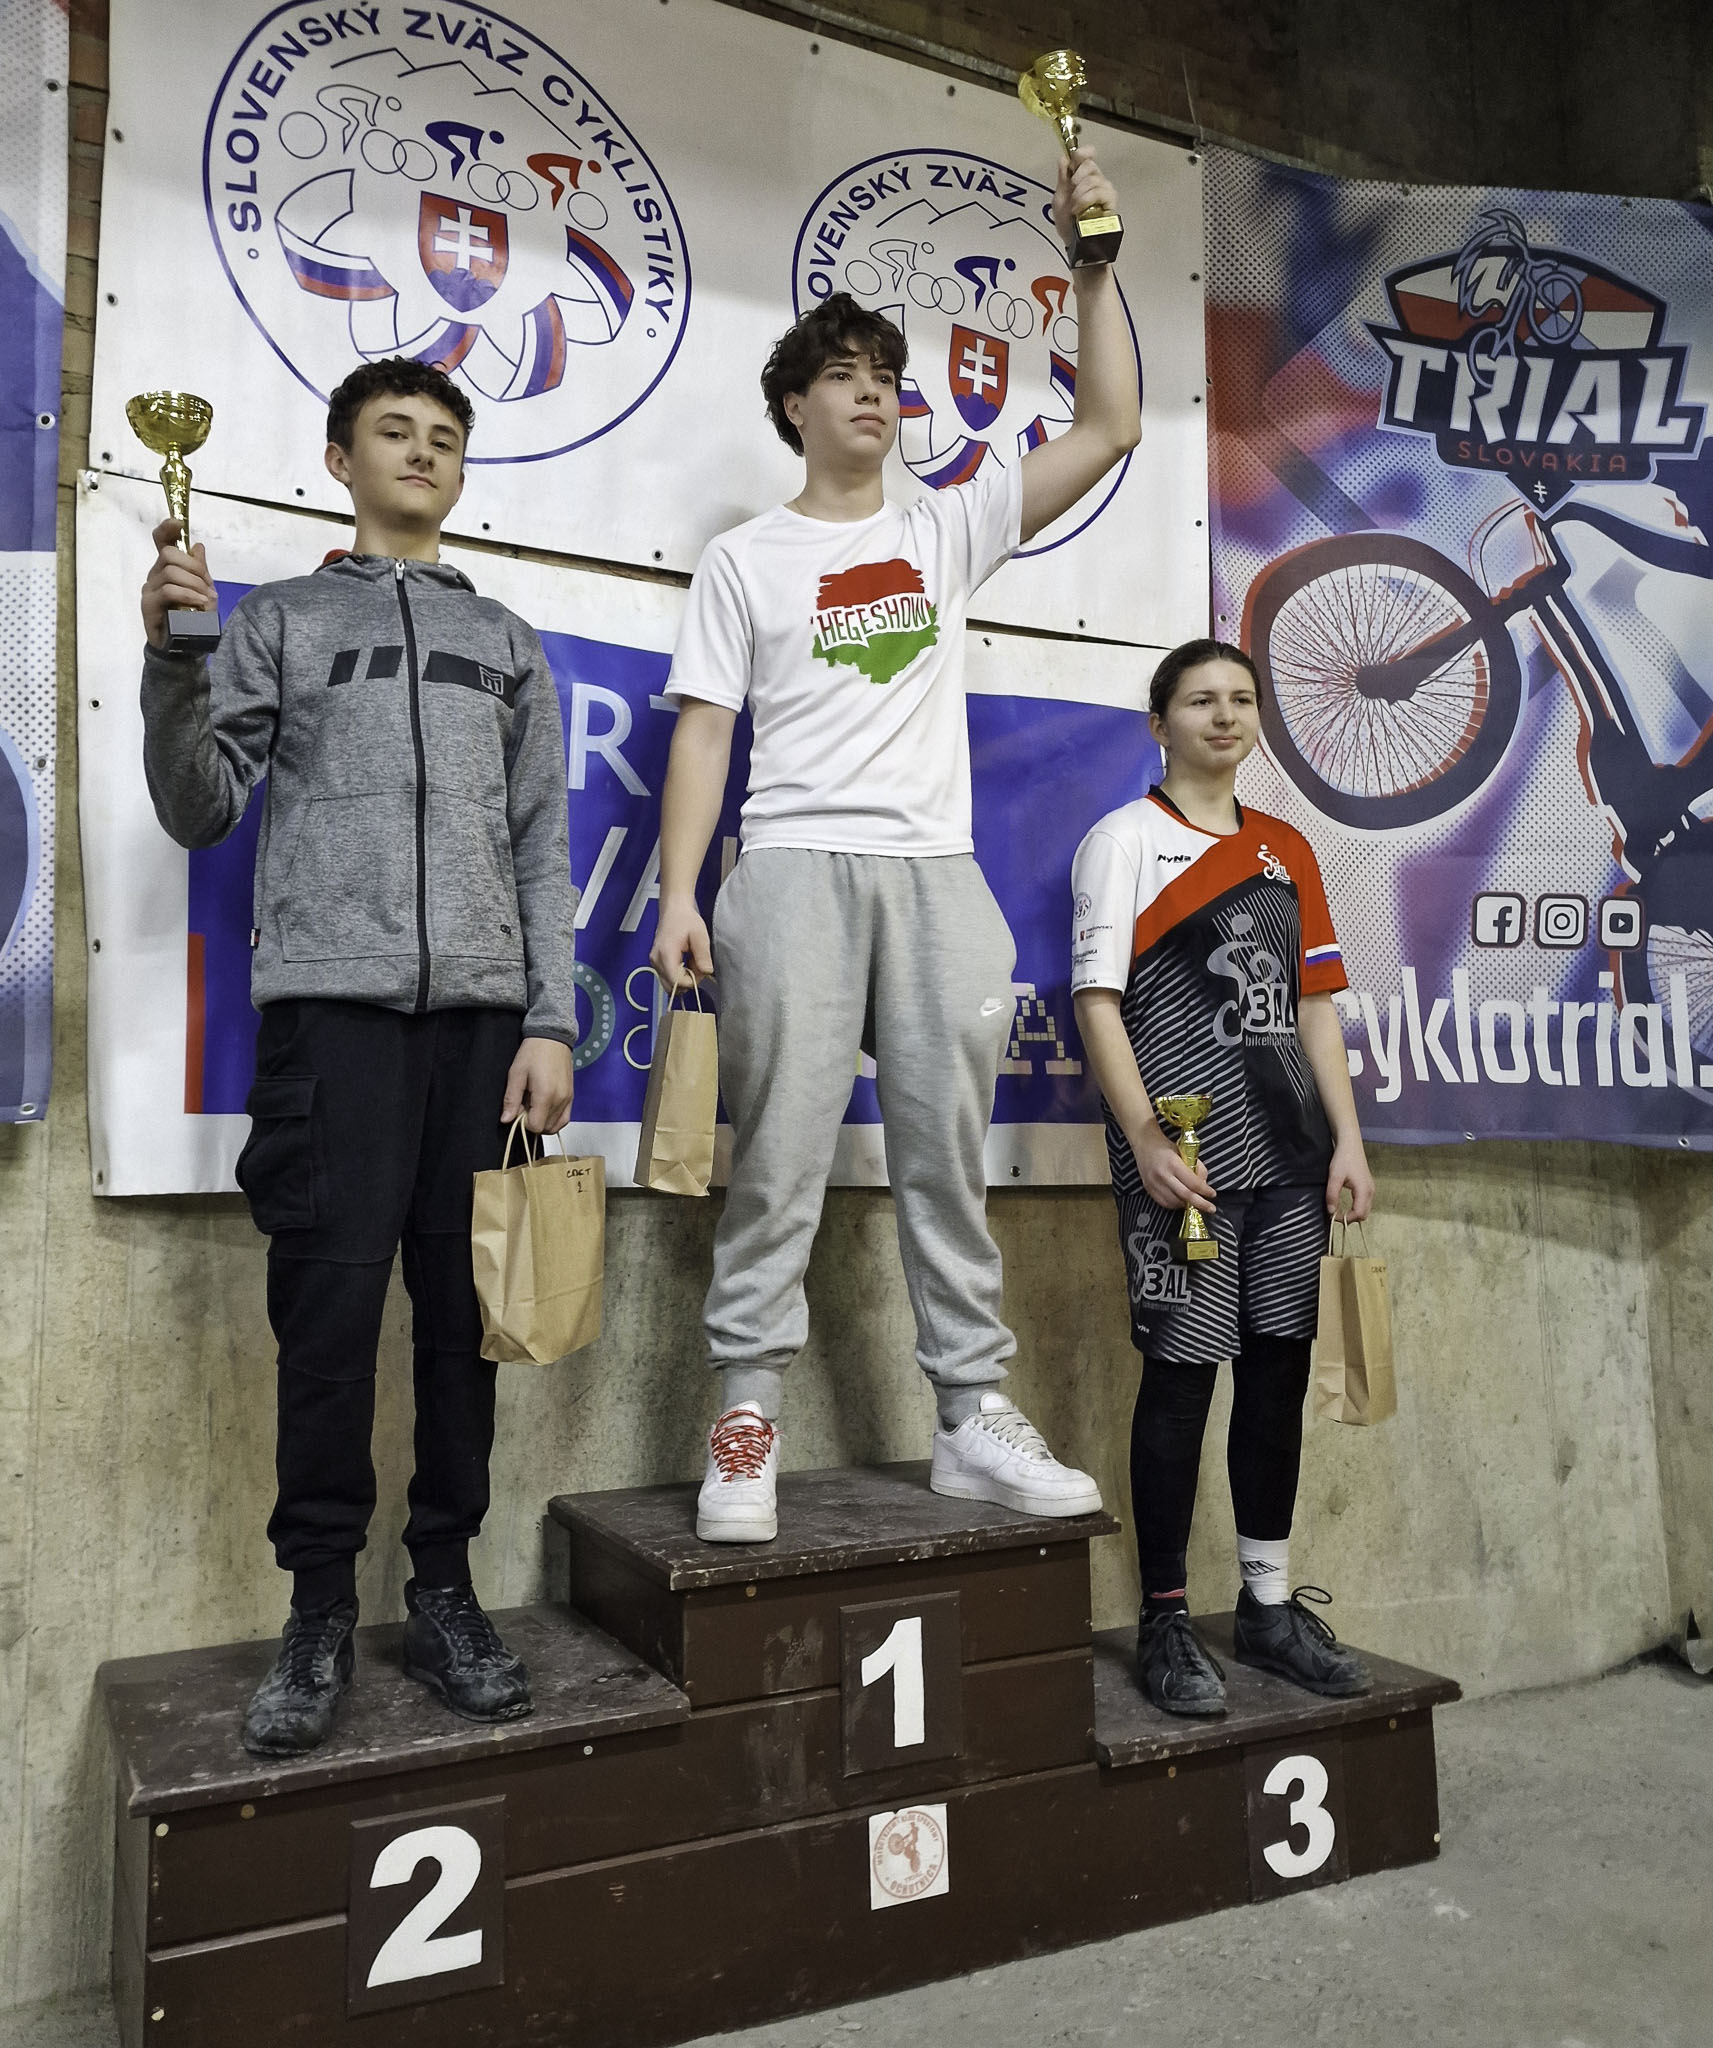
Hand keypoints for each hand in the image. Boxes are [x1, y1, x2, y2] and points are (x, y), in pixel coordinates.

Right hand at [141, 517, 217, 649]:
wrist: (183, 648)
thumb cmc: (192, 619)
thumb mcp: (203, 592)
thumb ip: (201, 571)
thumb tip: (198, 546)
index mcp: (167, 568)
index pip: (161, 541)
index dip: (167, 529)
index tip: (178, 523)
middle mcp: (155, 574)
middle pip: (169, 554)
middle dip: (194, 567)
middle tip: (209, 586)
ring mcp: (149, 589)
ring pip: (170, 572)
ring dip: (194, 584)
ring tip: (207, 600)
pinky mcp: (148, 604)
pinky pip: (168, 591)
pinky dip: (188, 595)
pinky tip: (199, 604)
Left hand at [501, 1036, 572, 1134]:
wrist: (552, 1038)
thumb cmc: (534, 1052)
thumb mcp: (516, 1074)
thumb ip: (511, 1099)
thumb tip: (506, 1119)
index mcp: (546, 1095)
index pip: (535, 1126)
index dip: (523, 1122)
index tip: (518, 1109)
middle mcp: (560, 1100)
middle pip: (545, 1128)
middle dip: (533, 1121)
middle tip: (524, 1105)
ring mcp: (568, 1099)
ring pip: (555, 1126)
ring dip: (543, 1121)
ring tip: (534, 1105)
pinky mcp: (571, 1097)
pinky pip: (564, 1119)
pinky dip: (554, 1120)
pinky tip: (544, 1109)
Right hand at [649, 891, 712, 991]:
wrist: (674, 910)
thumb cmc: (685, 920)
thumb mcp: (700, 936)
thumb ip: (703, 956)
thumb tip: (706, 972)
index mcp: (666, 954)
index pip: (676, 982)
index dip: (691, 982)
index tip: (701, 971)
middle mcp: (657, 960)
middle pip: (671, 986)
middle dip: (688, 982)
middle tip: (698, 966)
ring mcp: (655, 962)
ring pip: (670, 983)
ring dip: (683, 978)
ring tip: (692, 961)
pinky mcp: (657, 963)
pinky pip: (668, 977)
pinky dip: (679, 974)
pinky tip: (685, 961)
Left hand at [1051, 146, 1117, 250]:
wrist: (1074, 243)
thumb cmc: (1068, 224)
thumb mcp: (1059, 198)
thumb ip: (1062, 178)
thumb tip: (1064, 158)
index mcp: (1083, 177)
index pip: (1087, 156)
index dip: (1082, 153)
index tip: (1076, 158)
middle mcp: (1097, 181)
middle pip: (1089, 165)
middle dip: (1076, 178)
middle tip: (1071, 194)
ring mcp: (1105, 191)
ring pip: (1093, 179)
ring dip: (1079, 193)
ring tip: (1074, 208)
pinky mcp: (1111, 202)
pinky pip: (1099, 192)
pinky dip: (1086, 199)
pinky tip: (1080, 210)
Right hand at [1134, 1124, 1215, 1214]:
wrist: (1144, 1144)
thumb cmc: (1165, 1147)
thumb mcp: (1185, 1152)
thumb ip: (1196, 1167)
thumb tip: (1204, 1184)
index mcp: (1173, 1163)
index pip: (1193, 1183)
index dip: (1205, 1191)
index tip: (1212, 1194)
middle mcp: (1162, 1175)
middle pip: (1185, 1195)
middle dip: (1200, 1203)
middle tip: (1210, 1208)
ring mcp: (1154, 1183)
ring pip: (1175, 1201)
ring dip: (1187, 1204)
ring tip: (1195, 1202)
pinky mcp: (1149, 1189)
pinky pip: (1164, 1203)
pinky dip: (1175, 1205)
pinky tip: (1181, 1201)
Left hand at [1326, 1137, 1374, 1221]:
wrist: (1350, 1145)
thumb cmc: (1343, 1158)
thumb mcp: (1334, 1177)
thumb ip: (1332, 1195)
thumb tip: (1331, 1211)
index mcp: (1364, 1190)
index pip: (1359, 1214)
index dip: (1346, 1219)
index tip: (1333, 1216)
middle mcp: (1370, 1191)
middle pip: (1364, 1215)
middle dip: (1350, 1218)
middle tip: (1335, 1215)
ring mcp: (1371, 1189)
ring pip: (1365, 1210)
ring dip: (1353, 1213)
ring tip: (1339, 1210)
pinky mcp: (1368, 1186)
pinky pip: (1365, 1203)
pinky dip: (1356, 1207)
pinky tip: (1346, 1204)